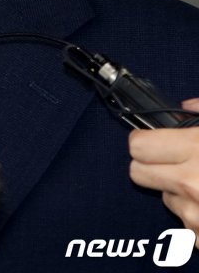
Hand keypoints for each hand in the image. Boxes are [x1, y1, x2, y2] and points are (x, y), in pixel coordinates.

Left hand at [129, 98, 198, 246]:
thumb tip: (184, 106)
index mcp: (196, 149)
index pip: (137, 145)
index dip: (144, 140)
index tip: (152, 139)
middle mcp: (190, 183)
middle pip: (137, 172)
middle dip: (151, 165)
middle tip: (173, 160)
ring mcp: (195, 215)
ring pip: (163, 198)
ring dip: (178, 192)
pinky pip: (184, 224)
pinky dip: (195, 215)